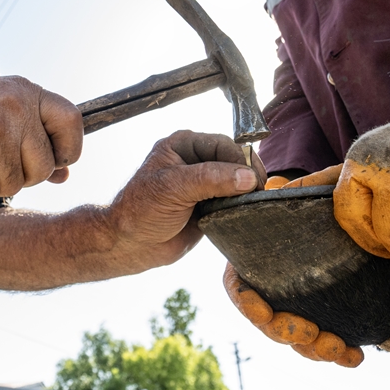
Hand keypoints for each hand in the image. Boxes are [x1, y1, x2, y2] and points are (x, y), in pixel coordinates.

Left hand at [105, 131, 262, 271]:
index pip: (224, 145)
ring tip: (252, 204)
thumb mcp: (174, 188)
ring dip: (246, 193)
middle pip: (234, 162)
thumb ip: (210, 179)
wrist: (131, 244)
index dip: (241, 160)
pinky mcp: (210, 205)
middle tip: (258, 193)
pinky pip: (233, 202)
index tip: (254, 179)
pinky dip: (241, 207)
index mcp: (184, 146)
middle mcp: (195, 161)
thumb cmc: (140, 210)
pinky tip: (243, 214)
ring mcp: (204, 184)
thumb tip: (246, 177)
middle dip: (247, 176)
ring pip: (237, 182)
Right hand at [232, 164, 363, 367]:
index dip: (245, 302)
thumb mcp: (329, 182)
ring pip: (297, 339)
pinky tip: (356, 356)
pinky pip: (328, 344)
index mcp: (264, 252)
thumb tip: (277, 189)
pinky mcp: (335, 314)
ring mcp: (307, 301)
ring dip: (314, 349)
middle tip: (310, 332)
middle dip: (286, 332)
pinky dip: (340, 354)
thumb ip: (304, 186)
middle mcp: (281, 281)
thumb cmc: (349, 190)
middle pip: (267, 320)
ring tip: (339, 348)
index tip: (263, 310)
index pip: (238, 284)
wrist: (386, 209)